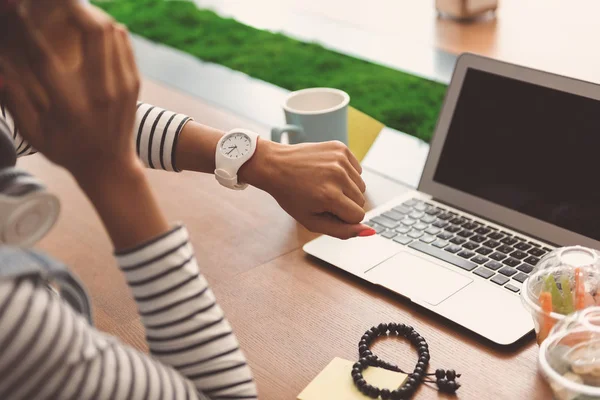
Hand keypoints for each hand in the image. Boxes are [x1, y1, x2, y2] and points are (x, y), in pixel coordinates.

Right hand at [1, 3, 168, 249]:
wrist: (110, 166)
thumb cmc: (66, 151)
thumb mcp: (34, 134)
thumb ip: (15, 101)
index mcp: (70, 105)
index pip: (45, 54)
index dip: (26, 25)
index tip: (15, 7)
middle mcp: (100, 91)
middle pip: (92, 30)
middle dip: (71, 4)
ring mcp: (122, 85)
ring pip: (112, 30)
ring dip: (90, 11)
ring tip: (70, 5)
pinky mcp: (133, 82)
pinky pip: (124, 42)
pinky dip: (108, 25)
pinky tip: (91, 21)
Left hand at [240, 140, 374, 238]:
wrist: (275, 165)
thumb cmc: (291, 196)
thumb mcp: (312, 221)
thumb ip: (342, 231)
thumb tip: (370, 231)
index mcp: (330, 196)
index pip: (358, 216)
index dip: (343, 217)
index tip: (326, 210)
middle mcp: (338, 175)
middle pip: (361, 201)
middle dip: (345, 204)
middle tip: (322, 197)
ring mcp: (340, 159)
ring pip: (361, 186)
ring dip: (347, 189)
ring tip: (325, 185)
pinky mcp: (341, 148)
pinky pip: (357, 170)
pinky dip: (346, 174)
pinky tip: (328, 173)